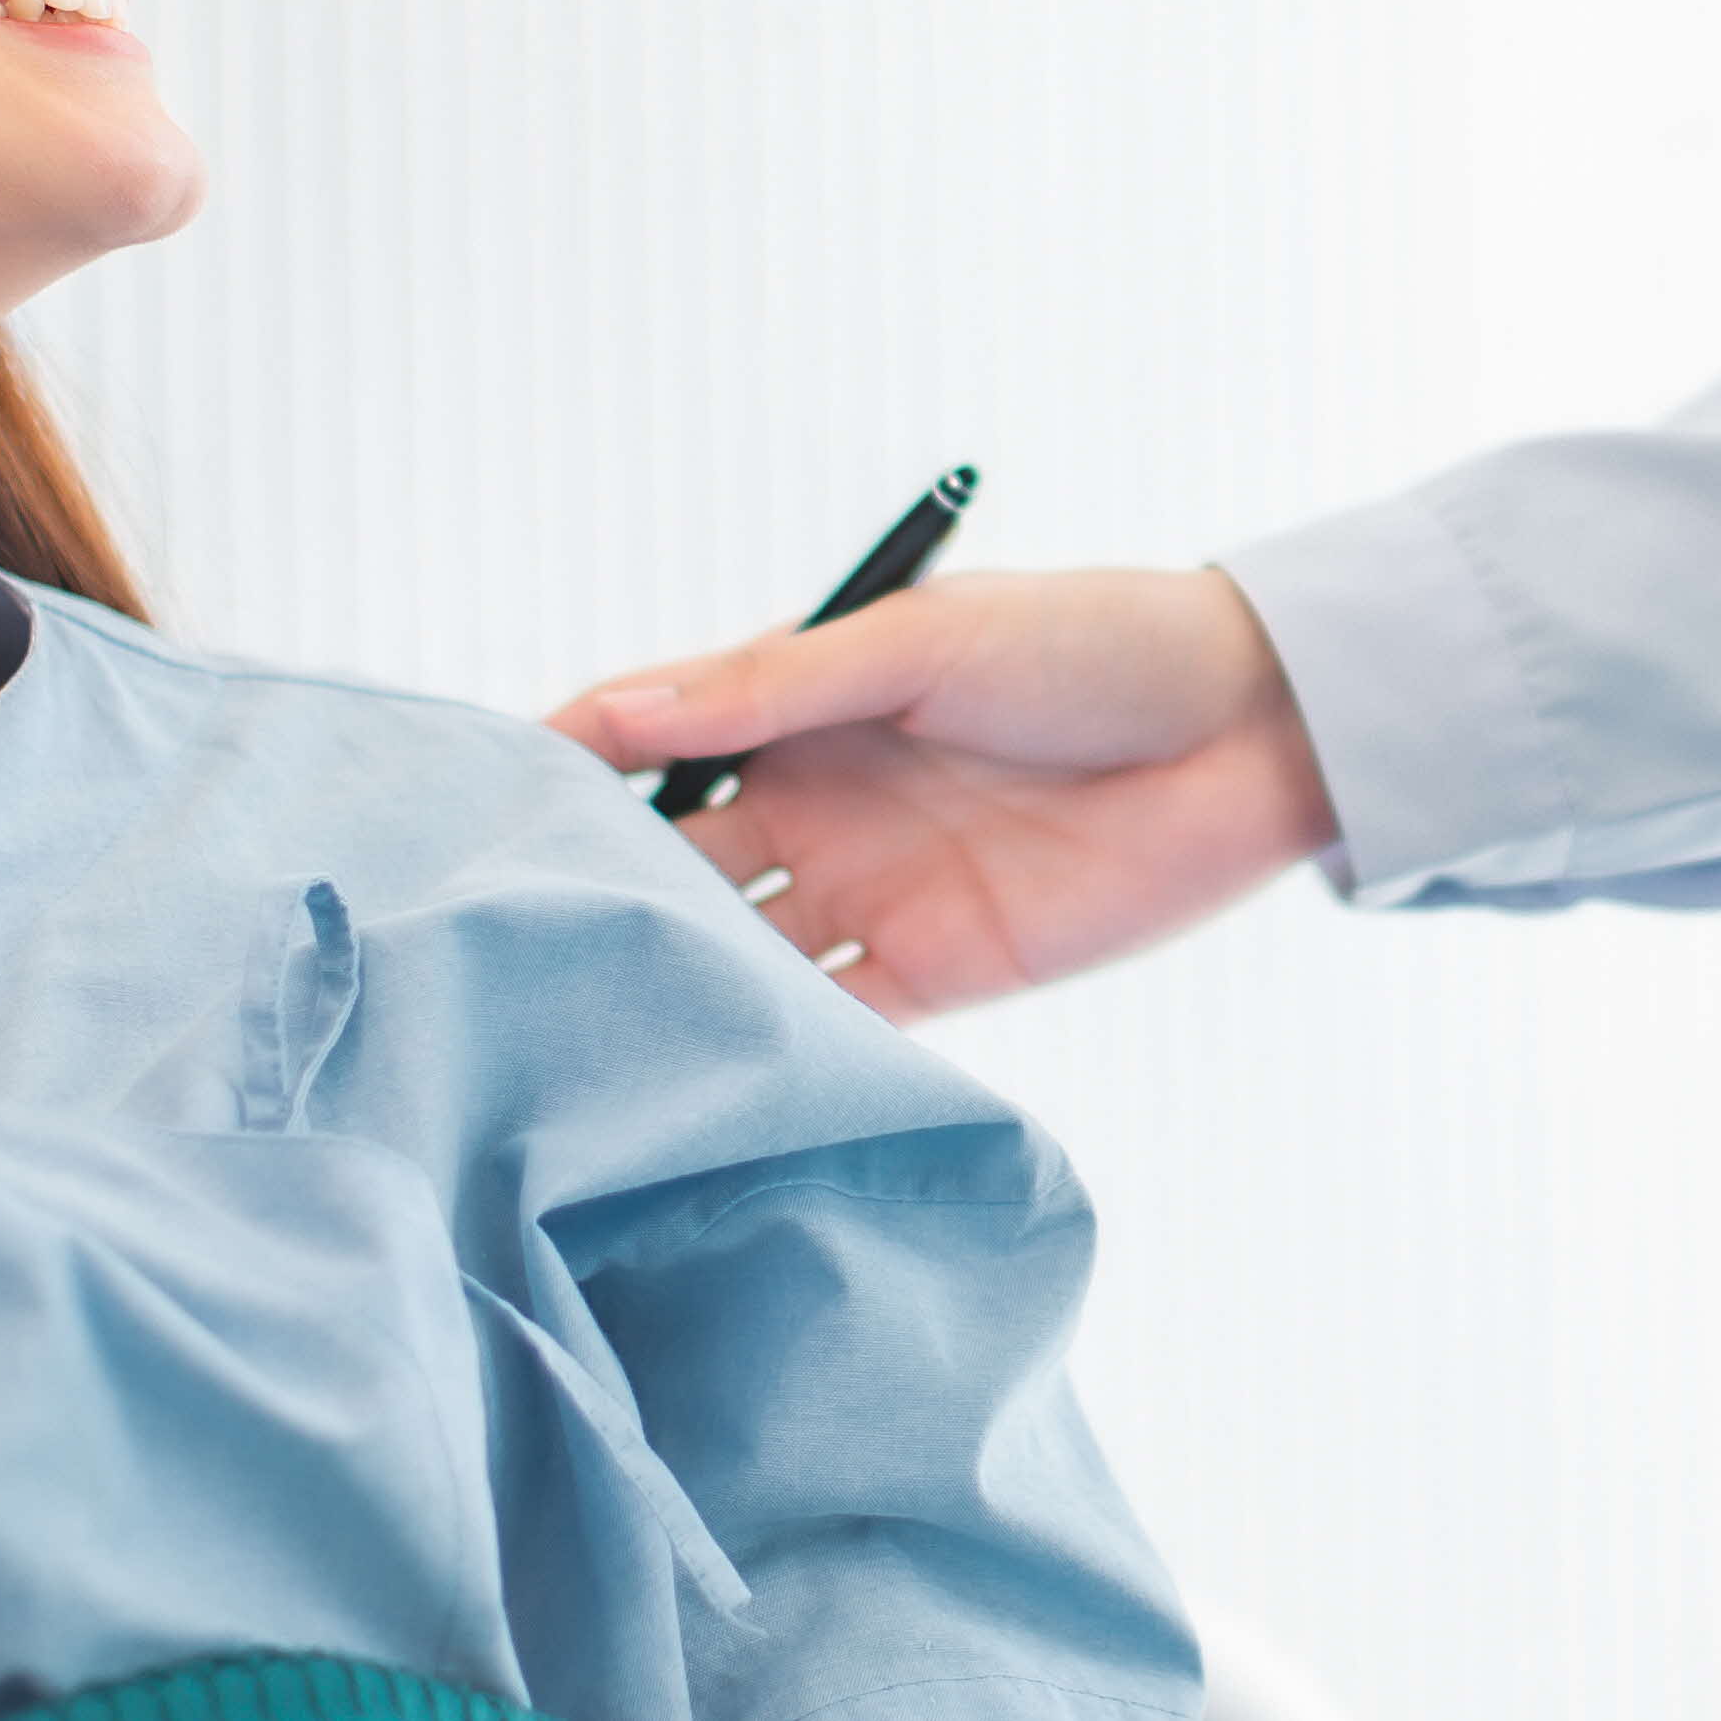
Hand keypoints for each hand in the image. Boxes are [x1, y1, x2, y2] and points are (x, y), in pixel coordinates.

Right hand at [548, 570, 1337, 1021]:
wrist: (1252, 730)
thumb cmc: (1091, 646)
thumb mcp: (924, 642)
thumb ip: (774, 685)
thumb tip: (613, 712)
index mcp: (796, 702)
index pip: (645, 740)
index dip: (560, 772)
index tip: (469, 813)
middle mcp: (814, 801)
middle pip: (670, 862)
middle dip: (593, 899)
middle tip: (496, 951)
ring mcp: (869, 891)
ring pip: (735, 952)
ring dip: (671, 984)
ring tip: (572, 1031)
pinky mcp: (938, 974)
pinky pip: (830, 1023)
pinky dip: (770, 1050)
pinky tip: (702, 1079)